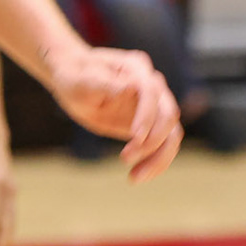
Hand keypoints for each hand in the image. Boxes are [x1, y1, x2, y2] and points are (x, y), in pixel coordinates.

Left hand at [47, 45, 182, 180]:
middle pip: (168, 115)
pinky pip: (163, 144)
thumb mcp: (79, 80)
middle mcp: (152, 84)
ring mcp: (155, 104)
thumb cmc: (73, 76)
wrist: (73, 79)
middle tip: (126, 160)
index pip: (152, 92)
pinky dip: (155, 161)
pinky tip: (137, 174)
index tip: (134, 137)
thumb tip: (131, 87)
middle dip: (153, 141)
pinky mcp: (152, 122)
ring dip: (159, 158)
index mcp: (136, 68)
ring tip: (135, 178)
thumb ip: (103, 83)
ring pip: (172, 134)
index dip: (146, 116)